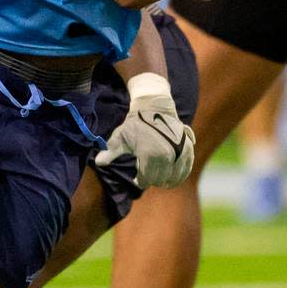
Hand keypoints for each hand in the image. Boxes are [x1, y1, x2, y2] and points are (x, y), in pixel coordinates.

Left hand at [94, 72, 194, 188]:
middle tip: (148, 175)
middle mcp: (166, 155)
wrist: (155, 107)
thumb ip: (110, 152)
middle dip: (153, 179)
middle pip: (160, 180)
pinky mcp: (188, 148)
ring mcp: (179, 152)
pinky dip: (180, 175)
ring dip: (167, 180)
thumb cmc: (135, 123)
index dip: (140, 181)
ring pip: (174, 178)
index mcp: (149, 155)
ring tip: (160, 177)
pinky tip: (173, 176)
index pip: (146, 180)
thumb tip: (98, 162)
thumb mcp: (120, 137)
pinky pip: (186, 169)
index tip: (137, 178)